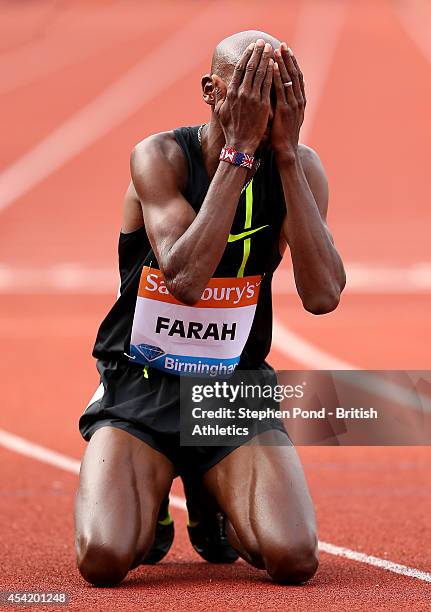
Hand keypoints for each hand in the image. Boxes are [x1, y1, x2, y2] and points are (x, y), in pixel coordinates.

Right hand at [213, 39, 273, 154]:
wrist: (240, 144)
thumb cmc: (230, 128)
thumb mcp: (220, 109)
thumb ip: (219, 92)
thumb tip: (214, 77)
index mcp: (231, 93)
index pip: (240, 69)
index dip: (246, 56)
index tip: (251, 47)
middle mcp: (242, 93)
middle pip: (251, 67)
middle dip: (257, 53)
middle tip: (263, 42)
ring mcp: (253, 98)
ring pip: (261, 73)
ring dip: (266, 59)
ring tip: (270, 48)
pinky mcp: (263, 105)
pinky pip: (268, 85)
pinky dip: (272, 73)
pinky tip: (275, 64)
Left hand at [272, 43, 305, 161]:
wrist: (286, 151)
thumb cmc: (283, 136)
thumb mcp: (287, 118)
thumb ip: (285, 105)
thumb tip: (280, 95)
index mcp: (300, 101)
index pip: (297, 77)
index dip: (292, 63)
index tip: (286, 50)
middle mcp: (299, 100)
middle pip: (295, 74)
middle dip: (288, 59)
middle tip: (282, 45)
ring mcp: (293, 105)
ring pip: (289, 78)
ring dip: (283, 63)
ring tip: (276, 50)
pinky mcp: (285, 110)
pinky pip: (281, 89)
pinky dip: (277, 76)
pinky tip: (273, 66)